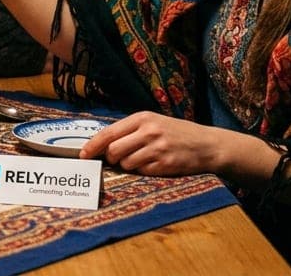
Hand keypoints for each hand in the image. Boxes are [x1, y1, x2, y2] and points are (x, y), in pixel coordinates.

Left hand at [78, 111, 229, 176]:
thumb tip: (102, 145)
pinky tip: (155, 164)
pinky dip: (143, 171)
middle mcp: (148, 131)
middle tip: (119, 159)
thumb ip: (129, 131)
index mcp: (142, 118)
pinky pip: (142, 173)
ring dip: (129, 166)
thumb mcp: (153, 122)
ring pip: (126, 164)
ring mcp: (157, 149)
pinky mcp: (165, 165)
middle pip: (113, 151)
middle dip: (112, 159)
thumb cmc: (176, 133)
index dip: (92, 146)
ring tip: (143, 159)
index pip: (108, 133)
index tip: (83, 156)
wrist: (207, 145)